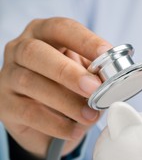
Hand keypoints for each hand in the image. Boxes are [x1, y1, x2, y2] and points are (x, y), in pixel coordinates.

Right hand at [0, 17, 111, 159]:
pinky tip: (75, 130)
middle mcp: (20, 50)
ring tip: (90, 115)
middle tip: (93, 88)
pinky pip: (28, 113)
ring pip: (30, 83)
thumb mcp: (87, 77)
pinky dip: (56, 124)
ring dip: (66, 101)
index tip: (105, 54)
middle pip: (36, 52)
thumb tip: (112, 81)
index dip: (84, 40)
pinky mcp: (5, 105)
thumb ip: (96, 75)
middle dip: (68, 71)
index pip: (61, 28)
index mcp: (44, 34)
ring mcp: (8, 77)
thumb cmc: (70, 90)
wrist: (49, 123)